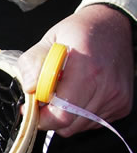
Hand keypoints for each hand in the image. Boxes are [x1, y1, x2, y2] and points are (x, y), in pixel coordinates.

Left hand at [17, 4, 133, 136]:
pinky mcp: (123, 105)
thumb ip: (32, 64)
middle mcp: (105, 86)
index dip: (41, 117)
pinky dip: (80, 115)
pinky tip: (79, 95)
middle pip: (69, 125)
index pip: (62, 113)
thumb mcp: (47, 40)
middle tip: (43, 100)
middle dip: (50, 117)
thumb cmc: (78, 33)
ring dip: (65, 116)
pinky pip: (93, 122)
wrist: (112, 26)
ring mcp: (117, 98)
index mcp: (85, 68)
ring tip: (63, 93)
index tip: (29, 107)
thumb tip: (29, 88)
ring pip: (80, 126)